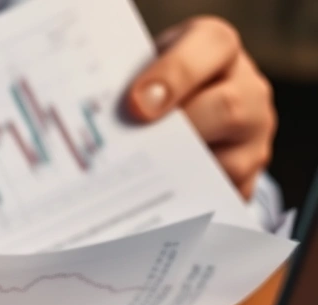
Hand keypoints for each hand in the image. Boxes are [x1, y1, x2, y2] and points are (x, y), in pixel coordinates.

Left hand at [127, 17, 276, 198]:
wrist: (179, 111)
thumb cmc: (152, 83)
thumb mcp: (142, 69)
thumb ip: (129, 84)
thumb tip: (99, 121)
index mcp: (217, 49)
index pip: (211, 46)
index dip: (174, 74)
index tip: (135, 104)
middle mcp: (247, 89)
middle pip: (228, 108)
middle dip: (178, 130)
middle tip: (134, 148)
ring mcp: (253, 137)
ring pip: (229, 163)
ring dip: (180, 176)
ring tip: (135, 185)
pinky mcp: (247, 178)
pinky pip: (221, 197)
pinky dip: (186, 205)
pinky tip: (149, 210)